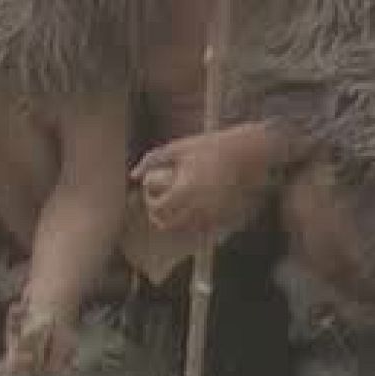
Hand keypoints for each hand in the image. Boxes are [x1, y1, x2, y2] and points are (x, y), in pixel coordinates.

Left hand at [131, 124, 276, 234]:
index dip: (150, 204)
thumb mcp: (176, 148)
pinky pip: (203, 227)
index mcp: (185, 189)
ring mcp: (211, 211)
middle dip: (159, 219)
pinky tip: (189, 211)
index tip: (149, 194)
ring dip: (175, 222)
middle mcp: (198, 204)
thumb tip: (133, 175)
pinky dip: (192, 223)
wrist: (241, 151)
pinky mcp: (222, 213)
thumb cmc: (207, 147)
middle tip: (156, 207)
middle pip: (170, 225)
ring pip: (186, 228)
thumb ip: (151, 159)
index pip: (159, 208)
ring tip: (171, 208)